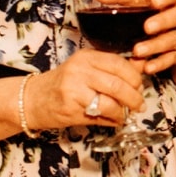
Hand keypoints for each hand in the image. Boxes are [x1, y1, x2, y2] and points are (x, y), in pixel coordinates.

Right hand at [25, 49, 143, 130]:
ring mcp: (73, 90)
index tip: (139, 86)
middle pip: (117, 84)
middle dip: (134, 97)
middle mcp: (79, 70)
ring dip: (123, 111)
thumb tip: (143, 66)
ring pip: (110, 102)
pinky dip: (112, 120)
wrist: (32, 99)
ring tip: (126, 114)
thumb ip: (113, 68)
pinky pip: (99, 116)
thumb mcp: (86, 69)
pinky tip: (114, 120)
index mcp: (86, 57)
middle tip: (140, 104)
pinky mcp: (70, 109)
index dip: (134, 76)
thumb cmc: (64, 83)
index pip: (119, 63)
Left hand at [132, 0, 175, 74]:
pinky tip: (147, 67)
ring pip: (173, 39)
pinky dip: (159, 63)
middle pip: (175, 17)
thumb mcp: (142, 0)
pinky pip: (172, 59)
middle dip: (162, 22)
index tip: (155, 0)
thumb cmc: (156, 11)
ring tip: (138, 51)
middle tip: (146, 27)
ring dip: (155, 46)